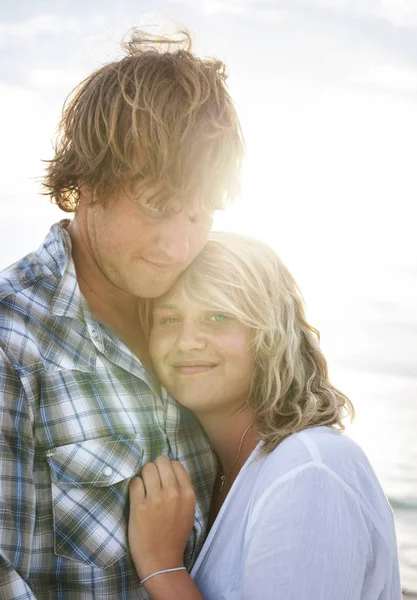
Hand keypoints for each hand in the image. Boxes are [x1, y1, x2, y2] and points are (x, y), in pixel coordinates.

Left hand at [128, 456, 195, 578]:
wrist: (161, 560)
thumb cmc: (175, 536)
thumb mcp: (188, 510)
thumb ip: (182, 490)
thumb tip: (171, 472)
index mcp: (187, 494)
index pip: (176, 464)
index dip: (167, 467)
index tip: (163, 475)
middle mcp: (173, 493)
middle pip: (161, 462)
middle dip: (155, 467)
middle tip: (152, 479)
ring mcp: (155, 498)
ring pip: (147, 468)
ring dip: (144, 475)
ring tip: (144, 487)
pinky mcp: (139, 506)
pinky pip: (135, 482)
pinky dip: (135, 486)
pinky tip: (137, 495)